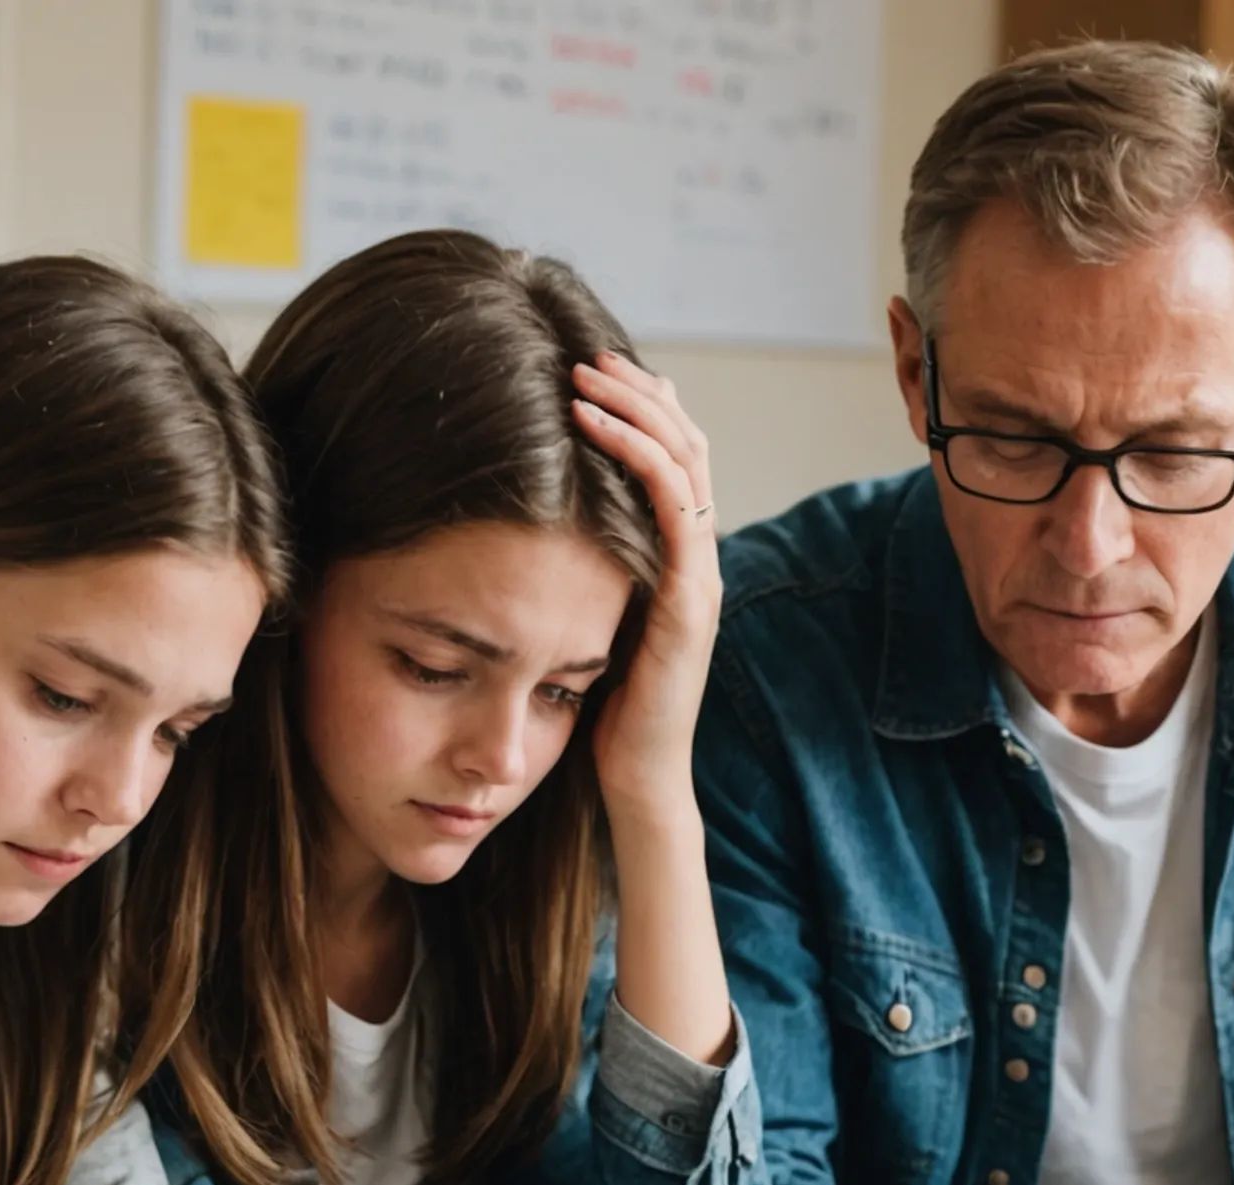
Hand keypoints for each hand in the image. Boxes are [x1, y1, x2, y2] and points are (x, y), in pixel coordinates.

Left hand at [570, 354, 721, 814]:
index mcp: (677, 556)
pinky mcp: (690, 599)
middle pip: (686, 443)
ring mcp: (700, 574)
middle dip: (637, 390)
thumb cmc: (602, 708)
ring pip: (684, 461)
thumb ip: (583, 566)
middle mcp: (698, 555)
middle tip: (585, 354)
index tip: (589, 370)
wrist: (634, 780)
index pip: (674, 457)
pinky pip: (675, 506)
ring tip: (584, 375)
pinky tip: (590, 429)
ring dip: (635, 409)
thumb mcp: (588, 615)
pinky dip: (636, 456)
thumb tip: (533, 518)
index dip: (640, 406)